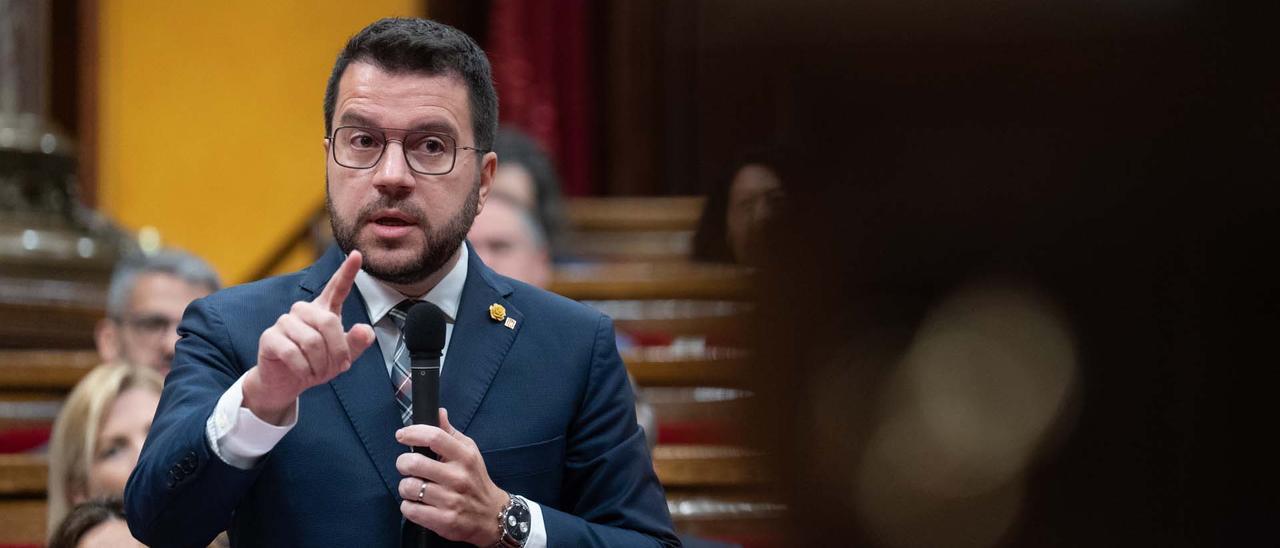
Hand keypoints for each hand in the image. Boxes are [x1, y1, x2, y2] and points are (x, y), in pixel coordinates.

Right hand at [242, 251, 375, 423]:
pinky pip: (293, 353)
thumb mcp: (342, 357)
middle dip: (337, 351)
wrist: (286, 383)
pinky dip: (303, 369)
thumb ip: (356, 343)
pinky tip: (302, 372)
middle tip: (337, 369)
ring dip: (320, 364)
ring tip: (317, 373)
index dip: (348, 272)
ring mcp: (284, 322)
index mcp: (324, 311)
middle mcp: (303, 311)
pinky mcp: (270, 337)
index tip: (358, 254)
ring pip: (312, 340)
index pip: (337, 288)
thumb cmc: (315, 365)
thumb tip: (365, 330)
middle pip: (329, 322)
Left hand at [396, 409, 508, 545]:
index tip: (402, 435)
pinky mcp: (443, 521)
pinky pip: (409, 509)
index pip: (434, 437)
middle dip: (403, 463)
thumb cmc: (475, 480)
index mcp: (465, 457)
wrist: (492, 515)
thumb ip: (450, 433)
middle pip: (414, 463)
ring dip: (405, 487)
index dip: (413, 433)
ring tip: (415, 487)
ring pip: (408, 487)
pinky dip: (408, 506)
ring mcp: (451, 500)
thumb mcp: (469, 452)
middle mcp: (458, 477)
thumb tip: (438, 412)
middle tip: (407, 466)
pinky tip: (418, 504)